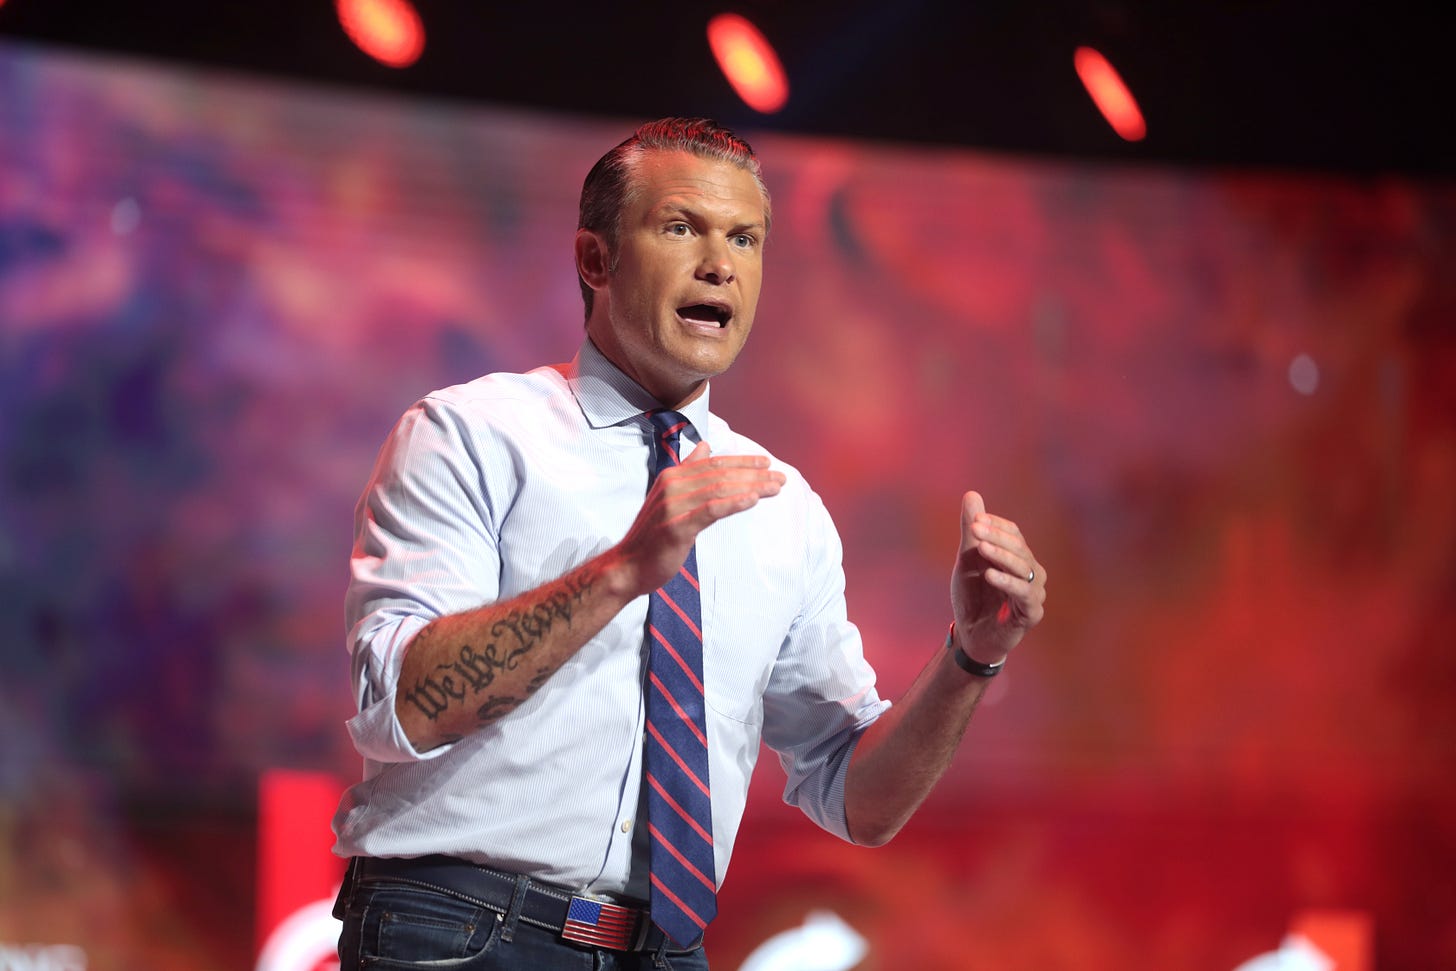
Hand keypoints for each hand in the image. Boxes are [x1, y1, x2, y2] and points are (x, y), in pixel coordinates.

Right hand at [616, 441, 785, 594]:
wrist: (627, 566)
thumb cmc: (652, 535)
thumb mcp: (668, 497)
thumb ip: (687, 471)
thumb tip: (704, 446)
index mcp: (671, 476)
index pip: (713, 463)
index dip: (741, 461)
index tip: (766, 463)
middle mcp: (672, 486)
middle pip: (720, 474)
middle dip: (754, 474)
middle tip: (780, 477)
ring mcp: (673, 506)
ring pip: (719, 489)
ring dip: (751, 487)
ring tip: (775, 487)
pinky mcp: (676, 527)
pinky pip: (710, 511)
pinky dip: (733, 503)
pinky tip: (753, 500)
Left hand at [950, 491, 1044, 664]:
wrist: (971, 635)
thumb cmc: (973, 596)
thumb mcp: (968, 559)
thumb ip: (972, 531)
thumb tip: (971, 494)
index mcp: (1020, 558)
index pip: (1014, 534)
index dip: (996, 525)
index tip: (976, 519)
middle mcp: (1033, 573)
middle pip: (1019, 549)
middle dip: (996, 537)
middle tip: (975, 529)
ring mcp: (1034, 593)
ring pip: (1024, 569)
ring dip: (1002, 556)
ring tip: (981, 548)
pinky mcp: (1031, 614)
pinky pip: (1023, 594)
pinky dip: (1007, 583)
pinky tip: (989, 575)